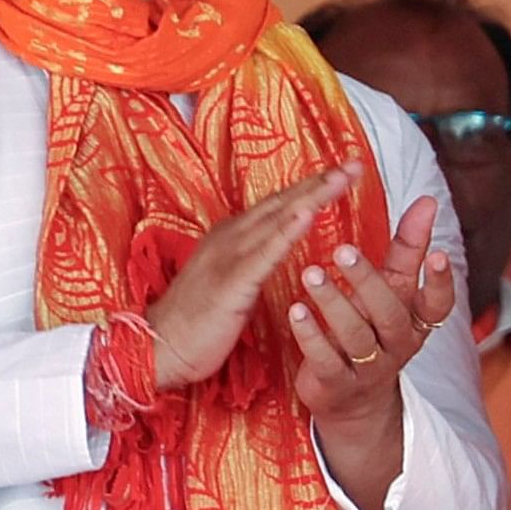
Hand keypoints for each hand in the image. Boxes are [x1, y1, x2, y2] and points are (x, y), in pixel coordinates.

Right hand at [142, 164, 359, 391]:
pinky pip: (264, 254)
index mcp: (231, 236)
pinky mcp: (230, 282)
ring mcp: (228, 257)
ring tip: (342, 177)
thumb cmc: (194, 320)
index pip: (279, 204)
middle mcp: (230, 237)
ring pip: (278, 219)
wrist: (154, 348)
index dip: (312, 185)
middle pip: (283, 203)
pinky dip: (287, 231)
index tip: (345, 169)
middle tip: (356, 162)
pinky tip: (309, 214)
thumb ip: (253, 259)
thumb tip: (279, 245)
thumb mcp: (231, 280)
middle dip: (321, 181)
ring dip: (312, 196)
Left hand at [284, 194, 459, 508]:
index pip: (439, 304)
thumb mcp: (393, 291)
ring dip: (333, 303)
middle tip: (343, 248)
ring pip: (356, 336)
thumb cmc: (372, 328)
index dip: (440, 282)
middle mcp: (398, 345)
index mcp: (416, 321)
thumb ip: (408, 249)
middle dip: (367, 281)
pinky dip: (310, 335)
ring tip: (310, 274)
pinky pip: (325, 360)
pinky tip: (297, 310)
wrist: (350, 397)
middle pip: (390, 313)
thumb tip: (428, 201)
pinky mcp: (336, 384)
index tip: (438, 254)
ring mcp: (368, 368)